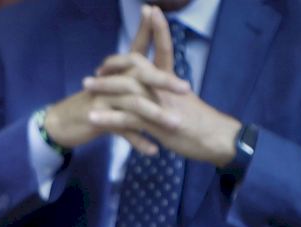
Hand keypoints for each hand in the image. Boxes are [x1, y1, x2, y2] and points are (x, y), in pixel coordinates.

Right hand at [43, 5, 190, 152]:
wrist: (60, 124)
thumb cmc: (90, 105)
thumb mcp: (109, 89)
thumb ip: (130, 81)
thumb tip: (152, 72)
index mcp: (117, 73)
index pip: (135, 48)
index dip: (145, 30)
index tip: (153, 10)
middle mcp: (111, 81)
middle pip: (140, 75)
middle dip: (164, 81)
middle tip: (186, 89)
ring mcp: (104, 99)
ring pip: (134, 104)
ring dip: (156, 116)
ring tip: (175, 126)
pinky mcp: (97, 119)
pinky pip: (121, 130)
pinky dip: (138, 141)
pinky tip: (152, 150)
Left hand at [84, 5, 237, 163]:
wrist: (215, 140)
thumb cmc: (199, 124)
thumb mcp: (181, 104)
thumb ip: (168, 94)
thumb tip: (160, 88)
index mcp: (172, 82)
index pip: (164, 49)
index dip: (158, 29)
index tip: (150, 10)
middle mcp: (165, 88)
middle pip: (138, 66)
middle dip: (116, 62)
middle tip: (96, 68)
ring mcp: (160, 104)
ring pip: (128, 90)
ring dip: (104, 87)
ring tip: (85, 86)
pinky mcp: (155, 124)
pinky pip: (127, 119)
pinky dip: (108, 117)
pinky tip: (91, 116)